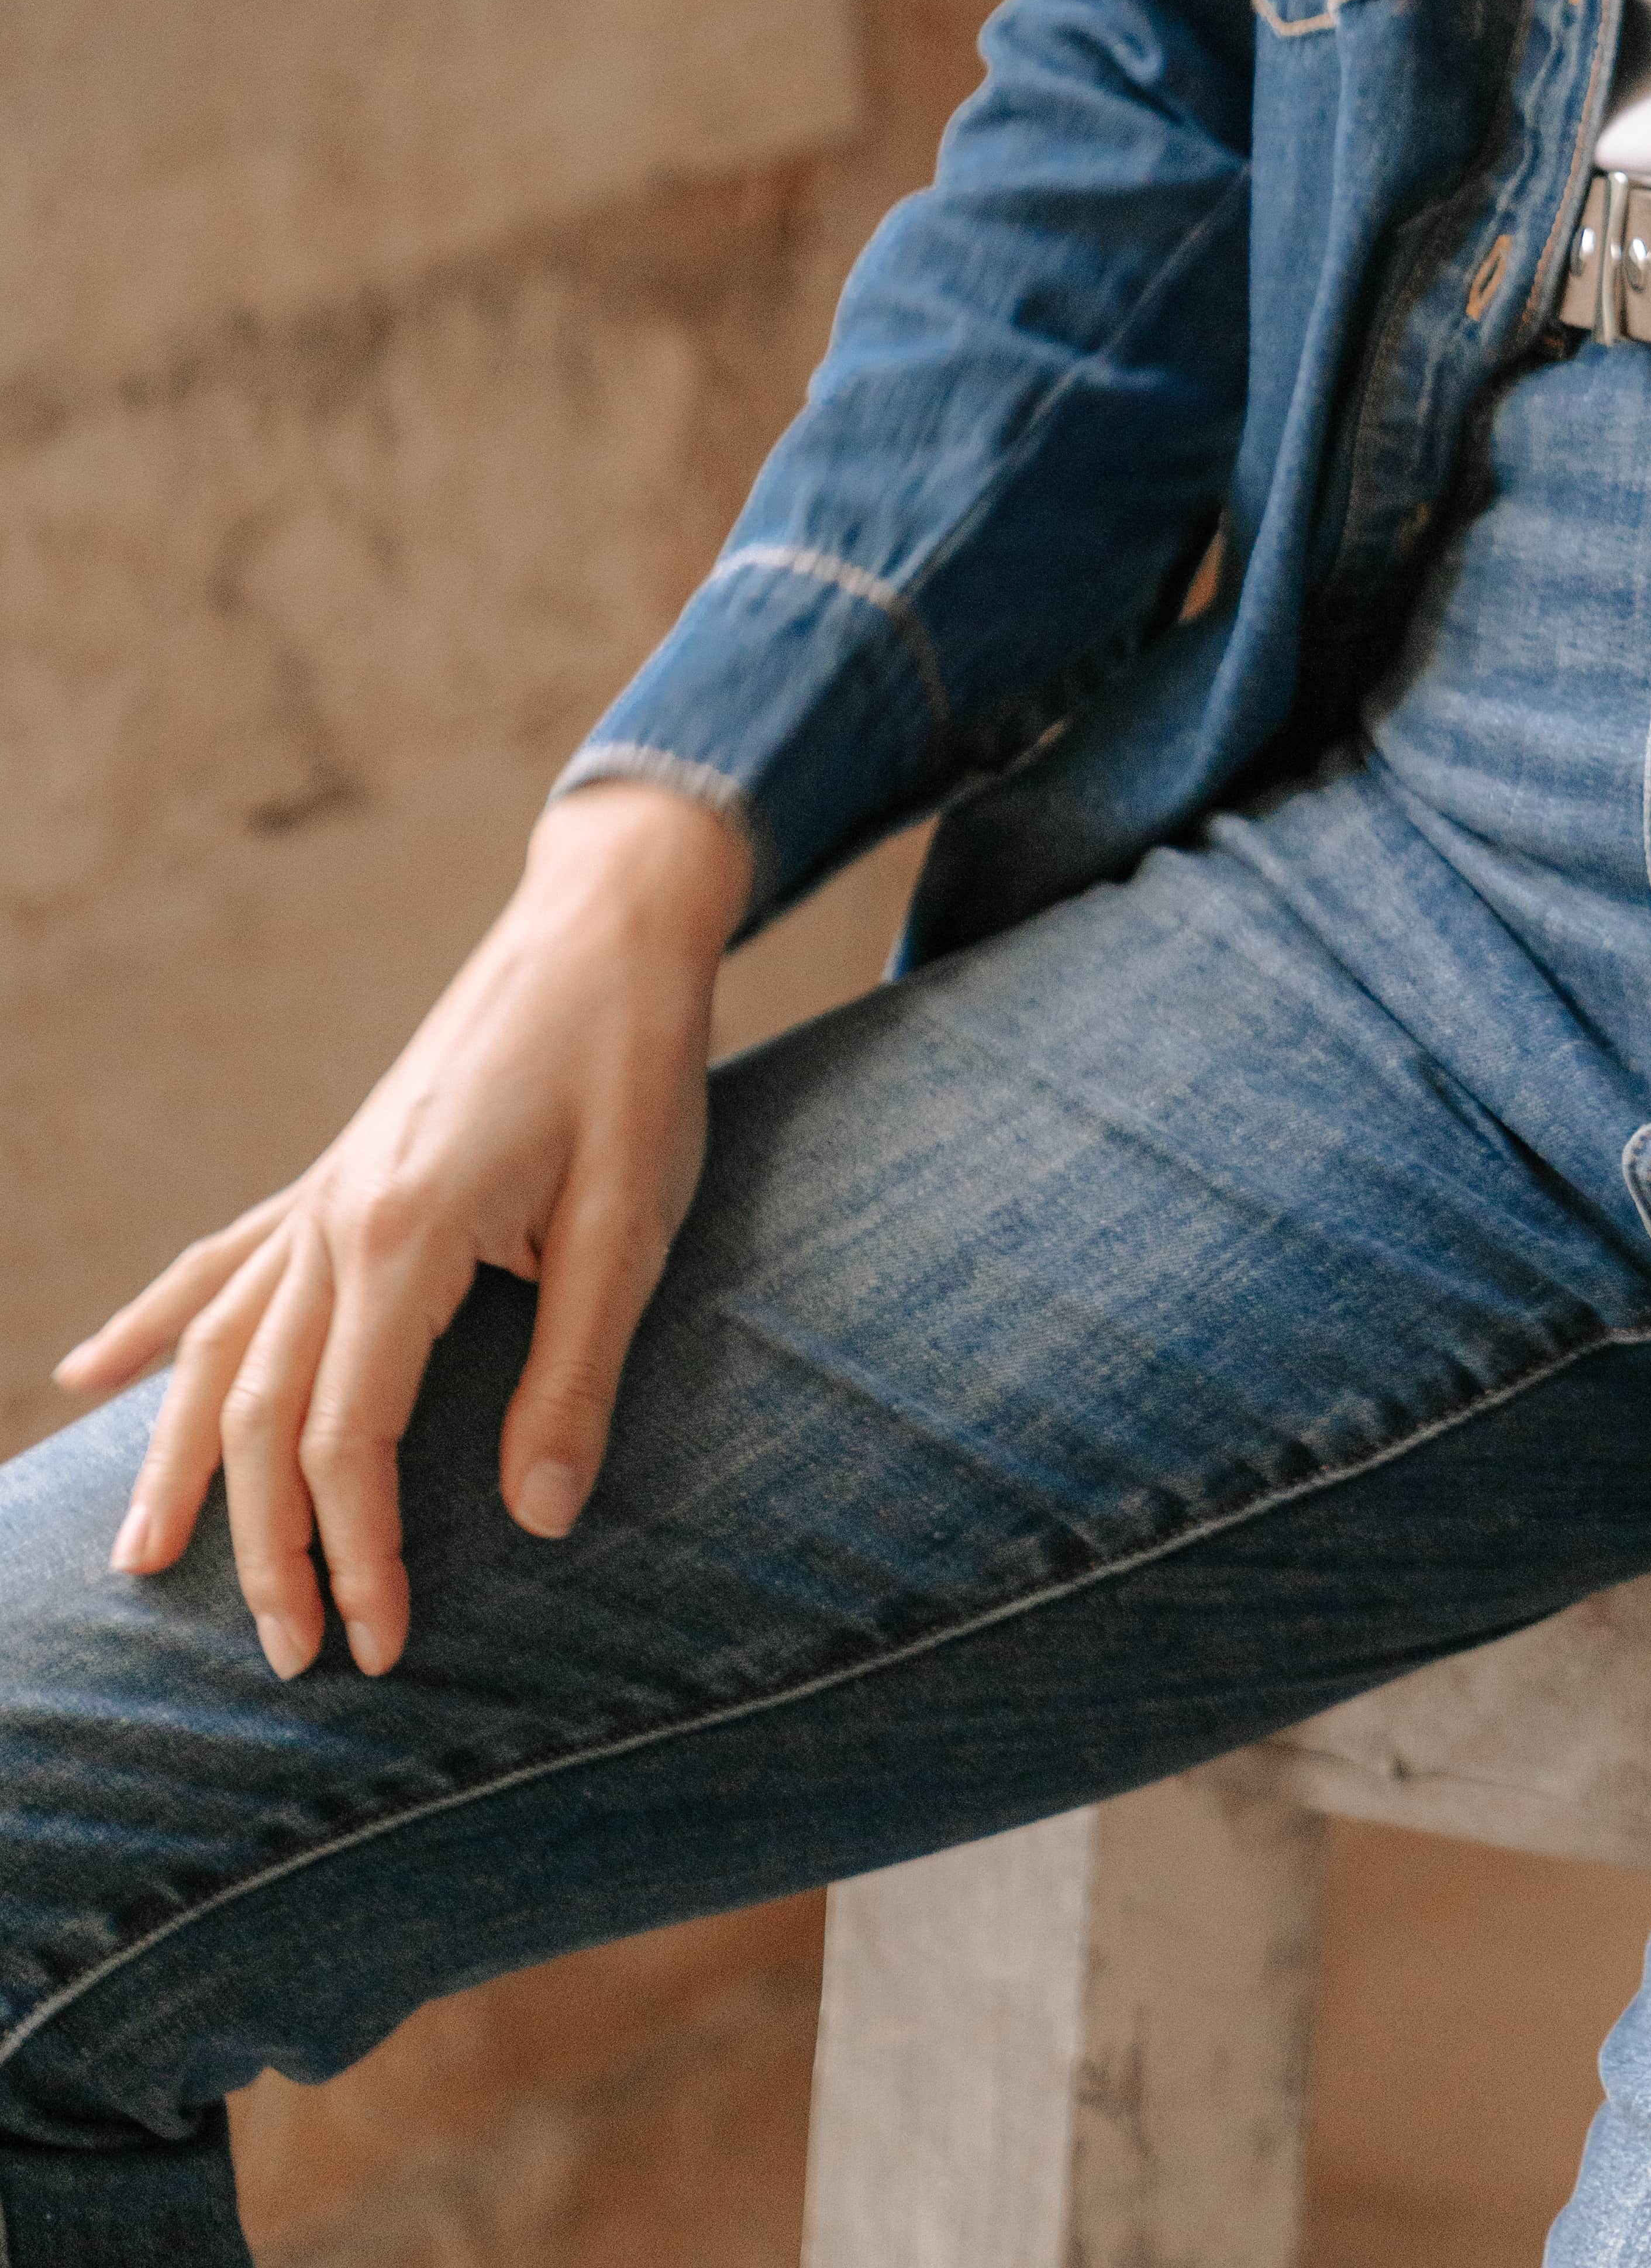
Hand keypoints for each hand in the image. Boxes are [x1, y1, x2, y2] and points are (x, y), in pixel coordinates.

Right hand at [54, 778, 749, 1679]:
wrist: (608, 923)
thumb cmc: (633, 1065)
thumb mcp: (633, 1223)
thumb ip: (577, 1374)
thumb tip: (538, 1521)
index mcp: (405, 1235)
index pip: (346, 1438)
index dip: (359, 1554)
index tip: (384, 1649)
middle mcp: (336, 1215)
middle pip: (265, 1412)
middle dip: (267, 1548)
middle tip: (289, 1660)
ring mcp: (323, 1190)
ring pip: (214, 1347)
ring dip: (179, 1460)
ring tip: (141, 1565)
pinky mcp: (335, 1172)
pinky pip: (218, 1263)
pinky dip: (148, 1324)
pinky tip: (86, 1374)